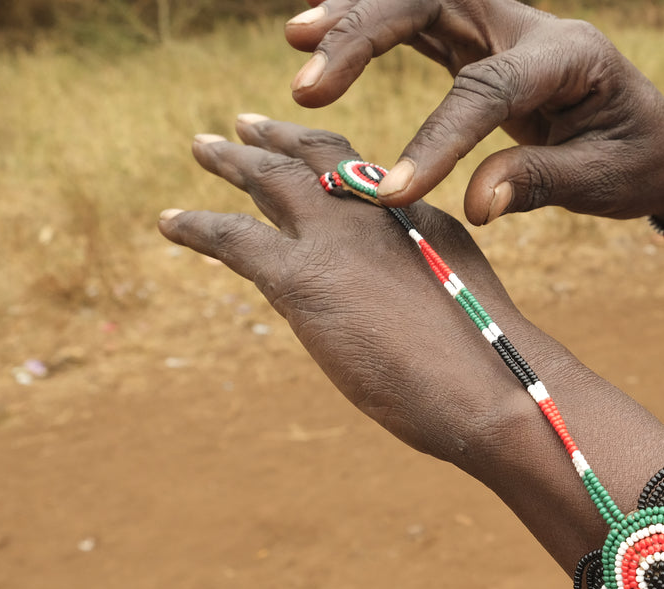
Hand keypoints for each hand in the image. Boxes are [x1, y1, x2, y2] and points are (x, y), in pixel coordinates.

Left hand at [157, 114, 534, 461]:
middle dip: (279, 140)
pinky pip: (233, 239)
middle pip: (318, 158)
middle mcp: (379, 211)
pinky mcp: (302, 278)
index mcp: (421, 216)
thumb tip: (403, 307)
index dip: (334, 157)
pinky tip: (171, 223)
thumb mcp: (461, 304)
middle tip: (244, 126)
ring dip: (232, 161)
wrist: (492, 386)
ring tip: (202, 146)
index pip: (368, 176)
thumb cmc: (490, 367)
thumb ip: (425, 285)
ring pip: (270, 182)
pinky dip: (197, 227)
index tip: (311, 146)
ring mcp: (339, 239)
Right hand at [282, 0, 663, 225]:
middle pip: (435, 2)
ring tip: (297, 44)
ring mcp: (502, 27)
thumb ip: (537, 182)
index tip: (390, 190)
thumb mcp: (601, 182)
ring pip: (417, 0)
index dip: (437, 138)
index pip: (489, 88)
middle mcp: (531, 27)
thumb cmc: (638, 163)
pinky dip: (368, 23)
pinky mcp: (481, 42)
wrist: (663, 142)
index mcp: (571, 58)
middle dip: (366, 34)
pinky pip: (417, 21)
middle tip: (308, 88)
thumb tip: (474, 204)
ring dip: (354, 17)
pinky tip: (318, 31)